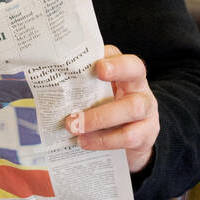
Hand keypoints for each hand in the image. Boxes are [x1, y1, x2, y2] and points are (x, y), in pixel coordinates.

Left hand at [65, 45, 158, 174]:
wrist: (131, 142)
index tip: (97, 66)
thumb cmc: (109, 112)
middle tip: (78, 101)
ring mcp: (147, 111)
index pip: (125, 57)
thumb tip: (52, 86)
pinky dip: (103, 141)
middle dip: (107, 81)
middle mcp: (140, 88)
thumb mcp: (99, 97)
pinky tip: (85, 142)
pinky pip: (128, 136)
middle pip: (135, 73)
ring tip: (74, 128)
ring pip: (131, 108)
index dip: (115, 60)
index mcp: (127, 74)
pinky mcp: (146, 135)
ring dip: (99, 119)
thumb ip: (84, 88)